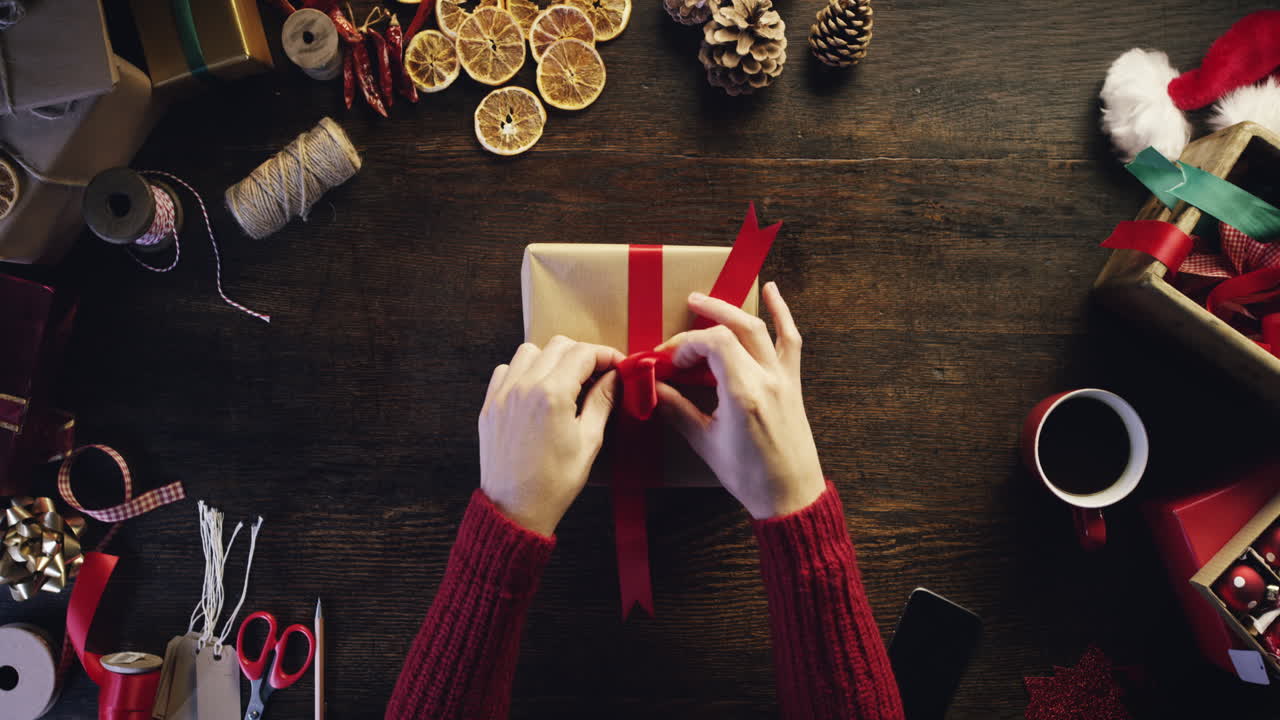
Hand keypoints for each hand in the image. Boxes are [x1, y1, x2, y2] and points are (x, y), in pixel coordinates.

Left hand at [480, 337, 622, 535]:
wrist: (514, 509)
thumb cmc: (554, 483)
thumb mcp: (589, 442)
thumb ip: (602, 401)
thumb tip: (616, 376)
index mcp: (552, 394)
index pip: (583, 353)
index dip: (606, 355)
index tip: (618, 365)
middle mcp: (524, 387)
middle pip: (558, 345)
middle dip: (582, 355)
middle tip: (597, 375)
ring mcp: (503, 394)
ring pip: (529, 351)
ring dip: (552, 359)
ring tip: (566, 382)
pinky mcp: (489, 405)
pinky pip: (506, 370)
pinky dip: (524, 372)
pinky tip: (537, 392)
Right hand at [655, 282, 824, 518]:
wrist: (791, 496)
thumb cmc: (749, 476)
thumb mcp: (706, 443)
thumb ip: (678, 410)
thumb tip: (655, 388)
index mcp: (744, 393)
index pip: (714, 344)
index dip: (687, 344)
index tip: (670, 360)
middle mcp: (767, 379)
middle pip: (735, 328)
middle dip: (706, 315)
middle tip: (684, 309)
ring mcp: (783, 379)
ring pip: (760, 328)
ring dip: (732, 309)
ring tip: (707, 301)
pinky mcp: (792, 383)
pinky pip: (790, 340)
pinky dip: (782, 313)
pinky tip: (773, 291)